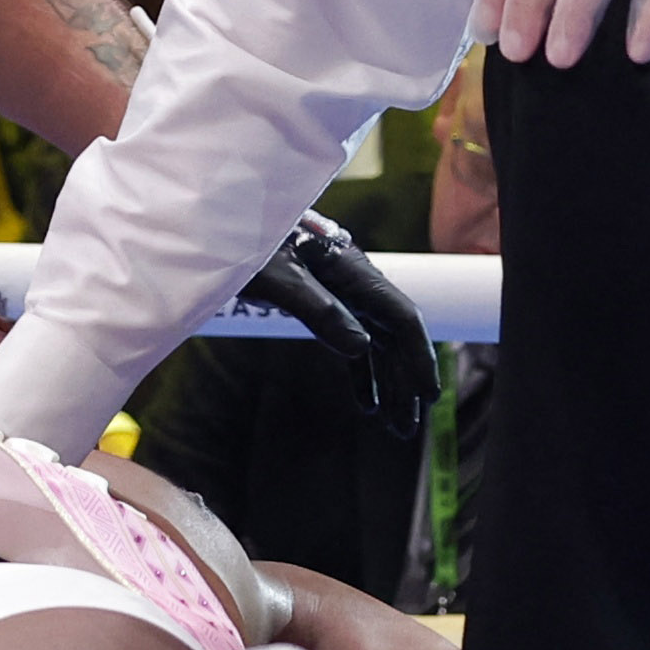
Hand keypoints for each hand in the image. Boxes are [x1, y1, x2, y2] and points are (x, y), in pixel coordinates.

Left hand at [235, 209, 432, 434]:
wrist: (221, 222)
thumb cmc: (246, 242)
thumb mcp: (277, 278)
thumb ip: (319, 309)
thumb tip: (360, 347)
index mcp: (351, 269)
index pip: (400, 316)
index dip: (418, 356)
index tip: (428, 395)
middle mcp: (354, 279)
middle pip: (394, 335)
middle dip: (405, 381)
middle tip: (409, 427)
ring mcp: (340, 290)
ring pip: (377, 341)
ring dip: (389, 382)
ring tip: (396, 425)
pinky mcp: (322, 299)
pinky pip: (352, 339)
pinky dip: (362, 372)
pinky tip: (368, 404)